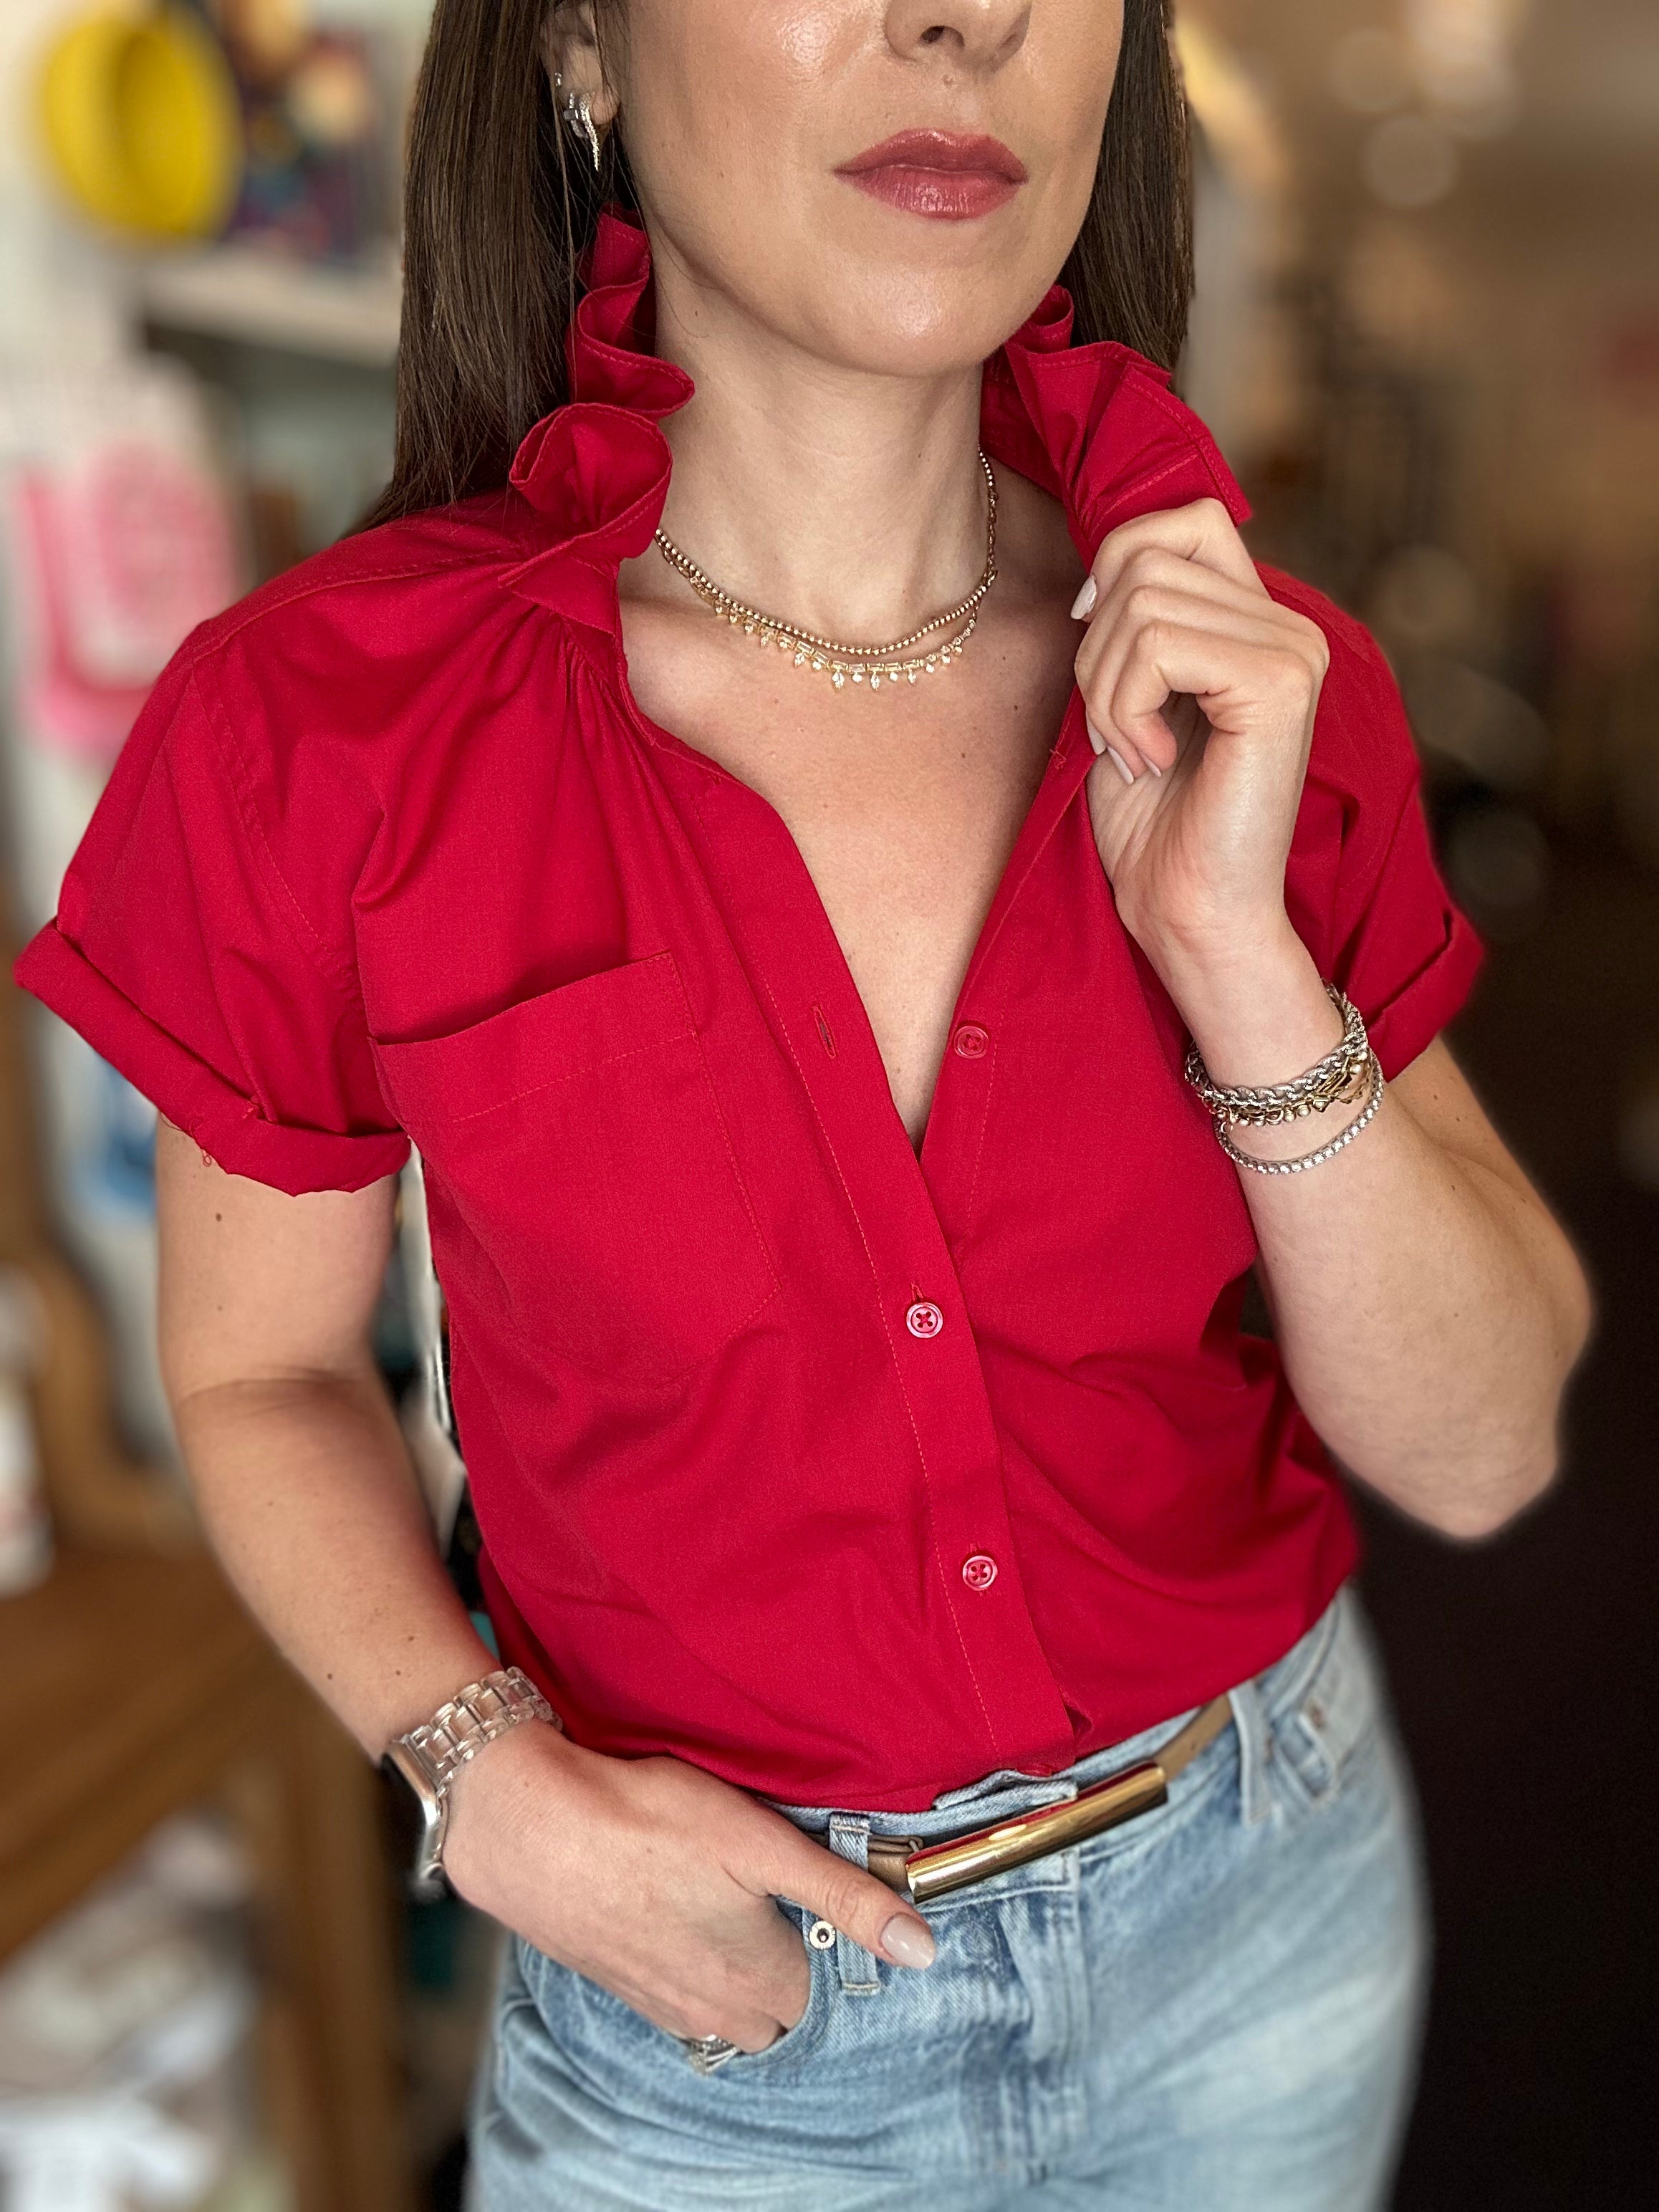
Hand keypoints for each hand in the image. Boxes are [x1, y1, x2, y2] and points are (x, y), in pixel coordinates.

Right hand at [441, 1722, 935, 2051]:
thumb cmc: (646, 1822)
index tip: (812, 1890)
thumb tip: (922, 1948)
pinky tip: (670, 1903)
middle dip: (786, 1961)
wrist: (526, 1825)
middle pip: (777, 2006)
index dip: (825, 1938)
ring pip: (723, 2003)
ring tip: (721, 1895)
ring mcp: (658, 2003)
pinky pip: (672, 1991)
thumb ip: (844, 1896)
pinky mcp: (614, 1981)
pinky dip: (684, 1958)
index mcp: (761, 1982)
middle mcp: (713, 2010)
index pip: (824, 1989)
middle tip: (771, 1892)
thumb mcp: (760, 1842)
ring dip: (733, 1964)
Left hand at [1071, 497, 1329, 974]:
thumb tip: (1098, 570)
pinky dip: (1126, 707)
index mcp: (1261, 621)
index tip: (1093, 640)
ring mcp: (1294, 651)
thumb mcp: (1130, 701)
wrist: (1191, 913)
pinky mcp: (1280, 685)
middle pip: (1147, 558)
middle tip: (1110, 730)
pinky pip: (1161, 644)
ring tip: (1130, 752)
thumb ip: (1133, 626)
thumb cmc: (1154, 823)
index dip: (1117, 563)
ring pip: (1143, 602)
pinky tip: (1152, 761)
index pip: (1183, 521)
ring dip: (1104, 687)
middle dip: (1095, 648)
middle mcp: (1291, 626)